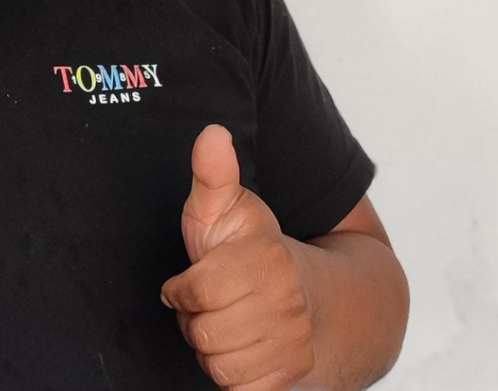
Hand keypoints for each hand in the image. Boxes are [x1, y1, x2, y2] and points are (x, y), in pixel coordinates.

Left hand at [160, 125, 313, 390]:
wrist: (316, 297)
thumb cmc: (254, 250)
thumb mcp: (228, 206)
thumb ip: (213, 172)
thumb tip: (211, 132)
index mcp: (267, 257)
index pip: (197, 288)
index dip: (181, 287)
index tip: (187, 280)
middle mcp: (287, 303)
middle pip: (204, 331)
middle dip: (195, 318)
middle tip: (208, 303)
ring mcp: (294, 344)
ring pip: (218, 365)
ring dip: (211, 347)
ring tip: (223, 322)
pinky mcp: (292, 378)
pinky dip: (232, 375)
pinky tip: (239, 348)